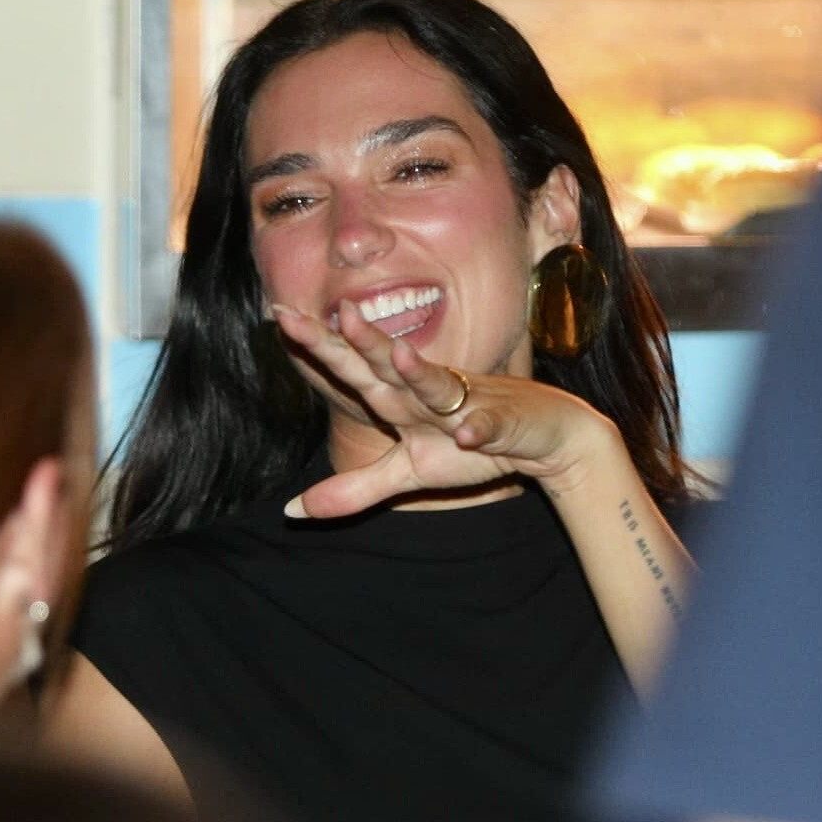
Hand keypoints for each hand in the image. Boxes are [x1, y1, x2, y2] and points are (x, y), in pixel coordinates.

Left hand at [272, 299, 613, 516]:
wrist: (542, 439)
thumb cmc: (470, 447)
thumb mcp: (407, 473)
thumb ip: (352, 489)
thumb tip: (291, 511)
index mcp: (400, 399)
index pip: (353, 368)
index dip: (318, 345)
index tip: (279, 315)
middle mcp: (427, 392)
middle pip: (386, 365)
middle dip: (359, 340)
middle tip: (333, 310)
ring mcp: (465, 404)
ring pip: (436, 386)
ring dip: (417, 371)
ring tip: (394, 352)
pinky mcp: (501, 426)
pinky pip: (488, 428)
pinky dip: (479, 429)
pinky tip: (467, 433)